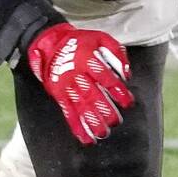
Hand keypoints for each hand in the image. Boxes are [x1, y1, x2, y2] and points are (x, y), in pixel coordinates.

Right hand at [27, 23, 133, 144]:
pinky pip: (68, 112)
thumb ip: (117, 52)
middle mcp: (75, 74)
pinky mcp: (59, 95)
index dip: (117, 91)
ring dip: (91, 121)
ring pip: (79, 106)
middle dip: (104, 110)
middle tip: (115, 121)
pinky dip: (76, 127)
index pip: (104, 78)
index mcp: (87, 59)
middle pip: (91, 95)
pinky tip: (86, 138)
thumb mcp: (101, 38)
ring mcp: (66, 86)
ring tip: (103, 133)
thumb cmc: (81, 41)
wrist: (49, 43)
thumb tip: (128, 74)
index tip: (128, 102)